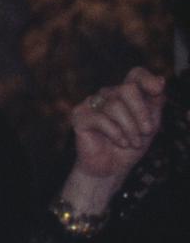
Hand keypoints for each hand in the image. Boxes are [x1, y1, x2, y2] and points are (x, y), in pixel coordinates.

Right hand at [63, 68, 163, 208]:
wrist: (111, 168)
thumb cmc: (131, 145)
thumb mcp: (150, 123)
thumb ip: (156, 102)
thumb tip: (161, 80)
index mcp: (126, 93)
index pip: (136, 74)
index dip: (147, 79)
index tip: (158, 90)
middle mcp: (108, 94)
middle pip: (127, 89)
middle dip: (141, 112)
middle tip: (148, 131)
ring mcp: (92, 103)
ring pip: (115, 106)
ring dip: (130, 128)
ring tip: (133, 143)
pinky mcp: (79, 115)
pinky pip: (101, 119)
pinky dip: (116, 134)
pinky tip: (121, 143)